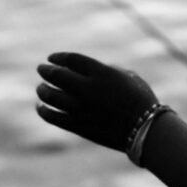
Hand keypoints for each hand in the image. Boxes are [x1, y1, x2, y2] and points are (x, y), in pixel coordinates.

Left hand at [35, 51, 155, 152]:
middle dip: (46, 71)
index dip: (58, 58)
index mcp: (101, 73)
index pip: (71, 60)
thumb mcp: (128, 77)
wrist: (146, 129)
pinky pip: (53, 116)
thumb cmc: (141, 100)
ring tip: (41, 88)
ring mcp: (81, 108)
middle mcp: (88, 89)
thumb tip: (90, 72)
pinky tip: (41, 107)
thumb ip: (106, 71)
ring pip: (50, 96)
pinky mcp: (78, 126)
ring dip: (43, 90)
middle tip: (41, 69)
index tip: (51, 58)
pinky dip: (44, 110)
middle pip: (57, 76)